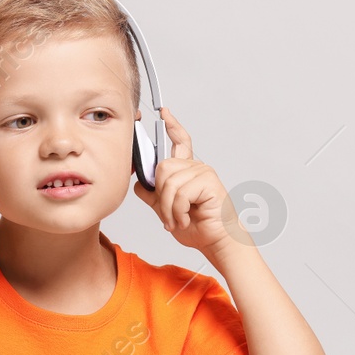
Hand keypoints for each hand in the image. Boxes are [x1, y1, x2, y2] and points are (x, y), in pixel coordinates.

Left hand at [133, 107, 243, 256]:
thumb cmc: (198, 227)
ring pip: (168, 183)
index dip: (172, 126)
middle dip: (160, 196)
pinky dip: (178, 211)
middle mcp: (196, 168)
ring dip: (169, 208)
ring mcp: (203, 173)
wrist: (216, 242)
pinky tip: (186, 218)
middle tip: (169, 215)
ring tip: (178, 220)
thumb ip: (153, 195)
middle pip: (162, 168)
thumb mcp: (166, 210)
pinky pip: (180, 193)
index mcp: (187, 171)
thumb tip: (139, 182)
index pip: (180, 142)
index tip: (164, 113)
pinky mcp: (208, 182)